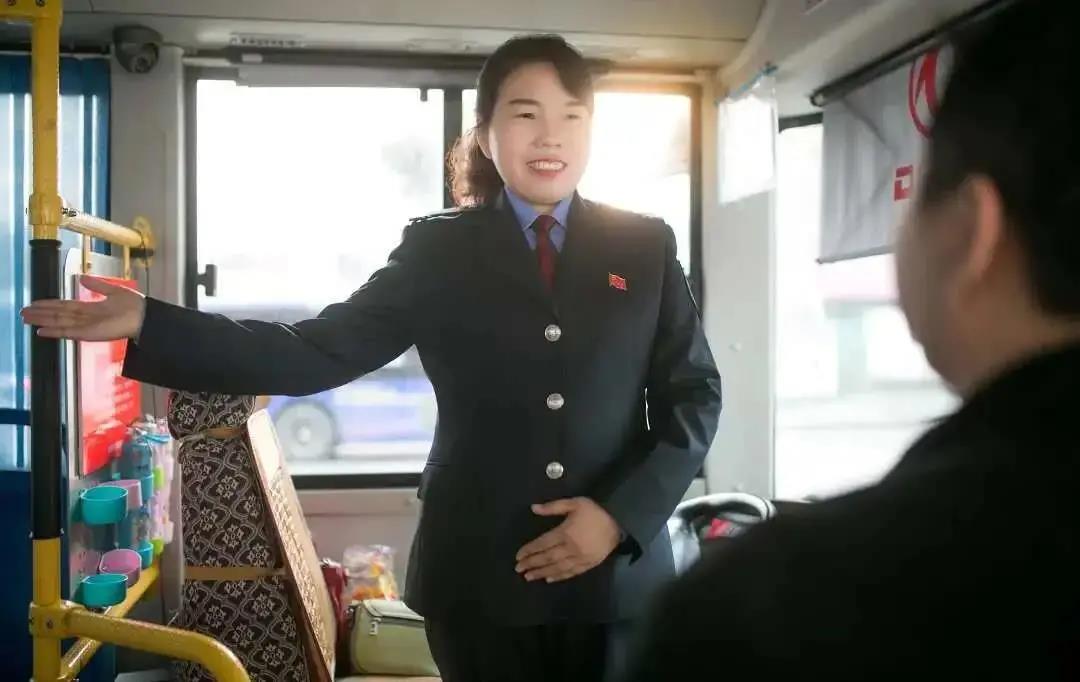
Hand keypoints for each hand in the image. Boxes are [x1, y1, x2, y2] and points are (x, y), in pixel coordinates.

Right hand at [20, 275, 145, 340]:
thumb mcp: (112, 290)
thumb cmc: (134, 305)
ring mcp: (87, 327)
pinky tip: (41, 331)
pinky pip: (68, 332)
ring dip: (42, 321)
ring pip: (59, 323)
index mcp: (92, 308)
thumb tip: (80, 277)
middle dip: (41, 313)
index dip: (50, 304)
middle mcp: (86, 318)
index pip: (65, 306)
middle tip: (23, 312)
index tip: (35, 303)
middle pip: (58, 315)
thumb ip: (96, 285)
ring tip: (26, 319)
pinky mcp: (89, 334)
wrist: (145, 316)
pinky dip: (54, 332)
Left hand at [515, 497, 621, 583]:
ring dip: (542, 573)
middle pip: (547, 558)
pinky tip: (549, 579)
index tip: (518, 556)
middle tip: (519, 569)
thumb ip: (553, 507)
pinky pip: (571, 573)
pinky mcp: (588, 564)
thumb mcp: (575, 503)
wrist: (620, 523)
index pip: (543, 543)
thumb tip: (533, 508)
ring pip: (557, 568)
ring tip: (529, 577)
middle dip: (532, 563)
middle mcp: (570, 548)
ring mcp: (580, 558)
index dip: (529, 550)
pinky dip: (559, 576)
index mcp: (565, 532)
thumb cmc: (595, 512)